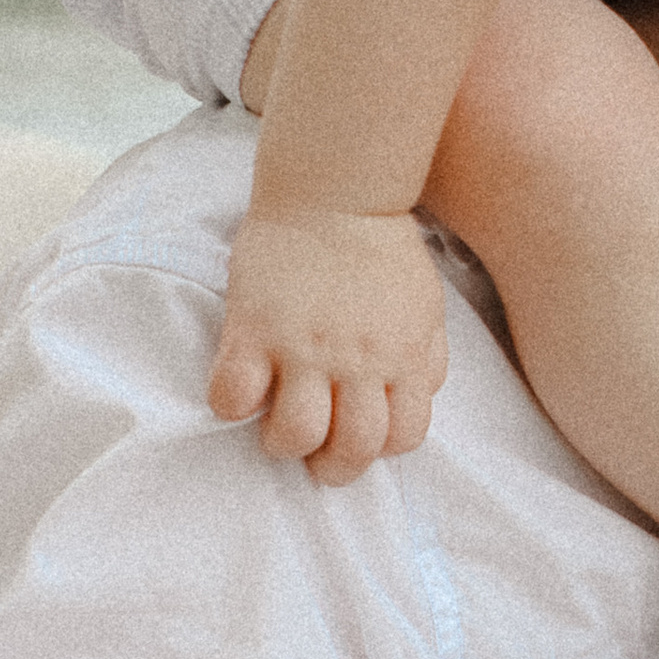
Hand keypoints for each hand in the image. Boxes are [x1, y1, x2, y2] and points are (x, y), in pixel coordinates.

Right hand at [208, 207, 449, 480]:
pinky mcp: (254, 328)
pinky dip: (231, 406)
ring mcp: (304, 347)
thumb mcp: (426, 307)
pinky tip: (239, 390)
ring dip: (284, 443)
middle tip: (315, 457)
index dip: (380, 451)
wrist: (336, 190)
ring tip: (276, 427)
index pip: (402, 438)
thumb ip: (426, 358)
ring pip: (295, 433)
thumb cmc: (381, 250)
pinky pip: (234, 394)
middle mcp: (359, 361)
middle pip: (352, 448)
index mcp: (403, 358)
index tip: (358, 439)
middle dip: (333, 468)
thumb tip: (420, 396)